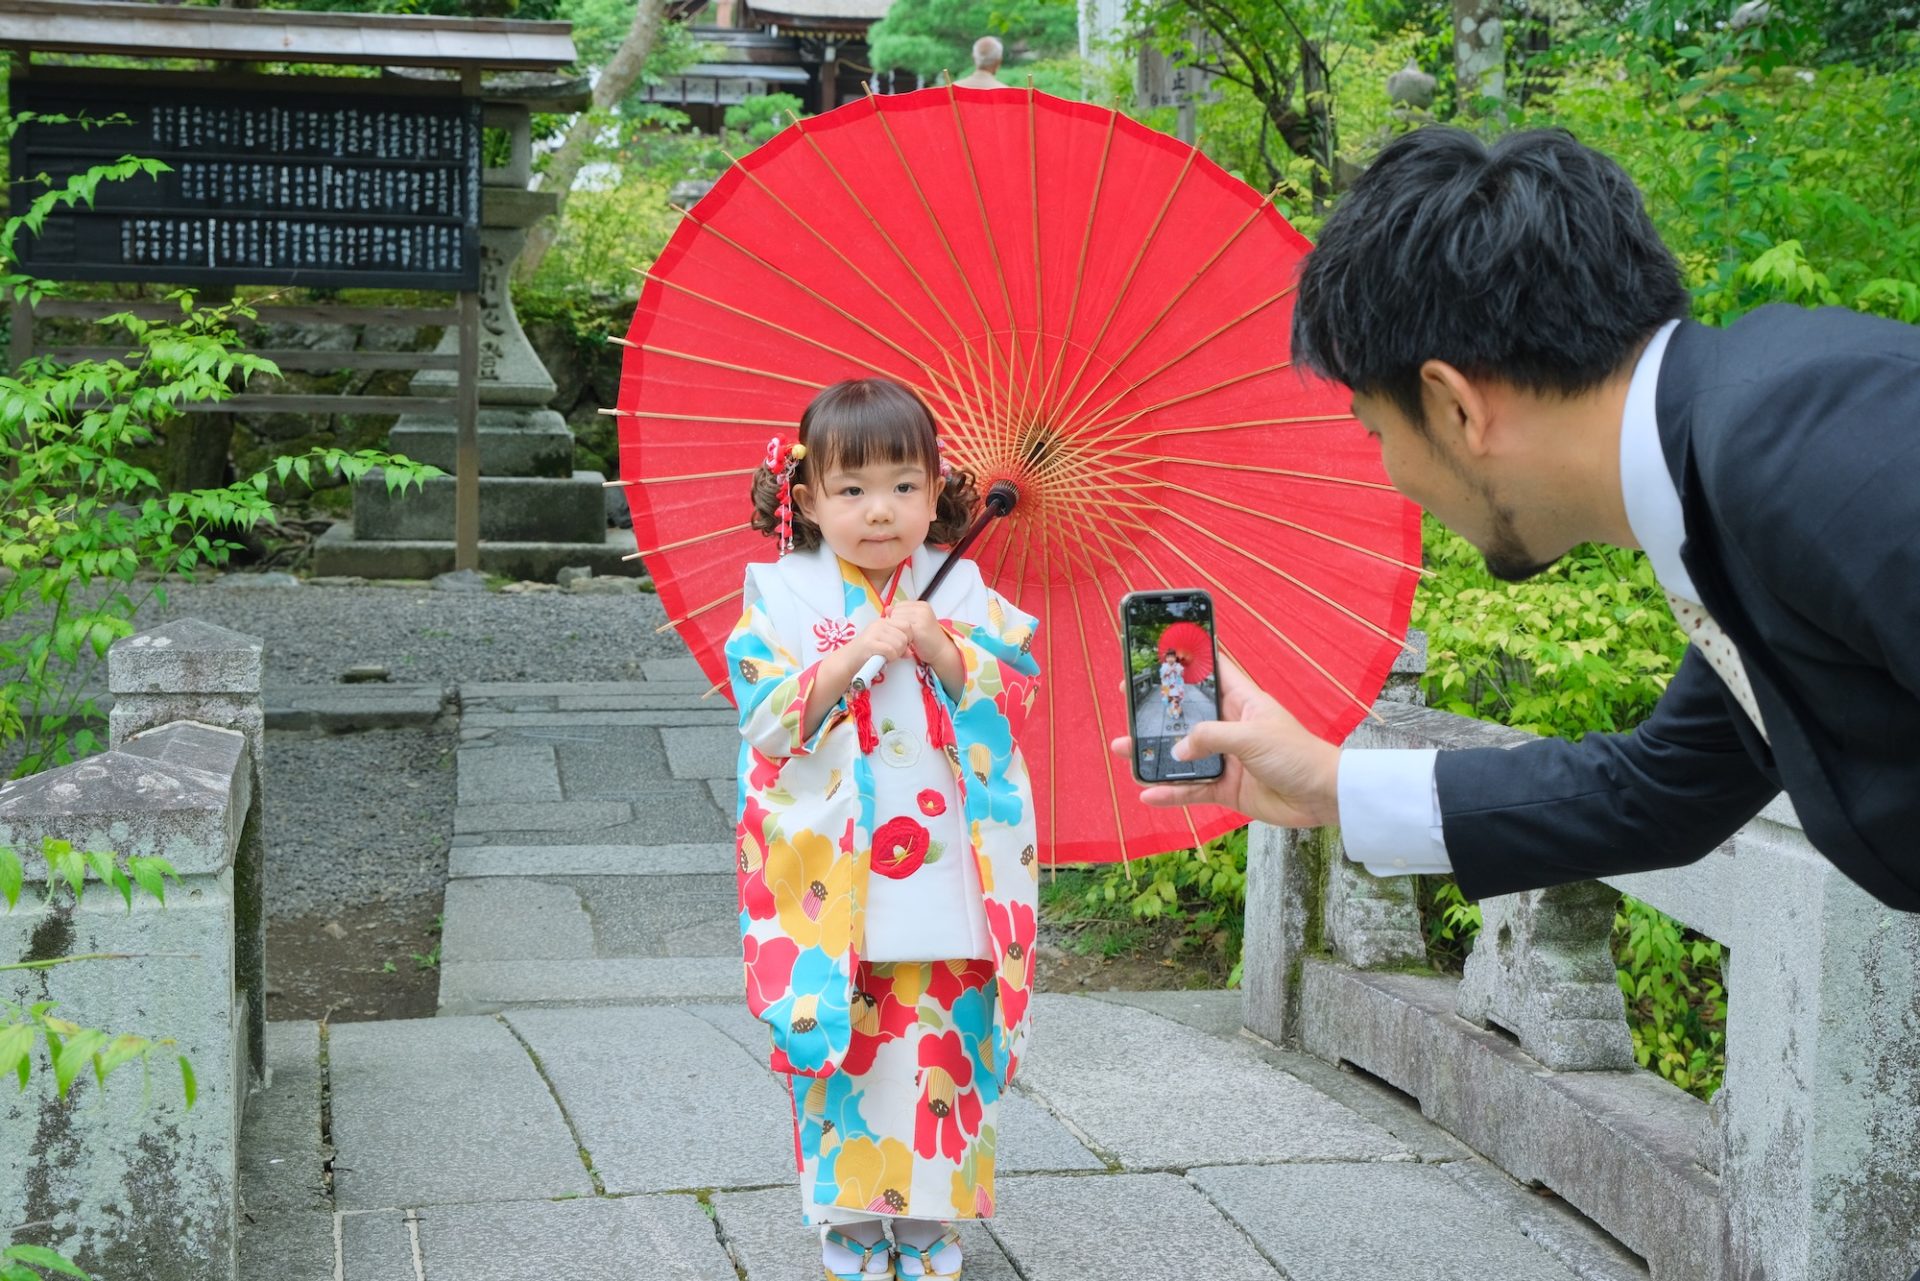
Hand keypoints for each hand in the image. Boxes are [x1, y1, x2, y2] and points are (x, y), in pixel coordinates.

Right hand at [856, 616, 913, 666]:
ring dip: (896, 654)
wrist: (848, 659)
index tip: (901, 646)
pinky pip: (890, 651)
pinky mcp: (870, 643)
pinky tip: (883, 659)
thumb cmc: (867, 653)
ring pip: (899, 643)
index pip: (907, 625)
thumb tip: (910, 652)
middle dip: (903, 648)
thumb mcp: (885, 646)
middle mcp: (879, 624)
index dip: (908, 637)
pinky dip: (890, 658)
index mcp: (884, 622)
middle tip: (893, 653)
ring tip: (887, 656)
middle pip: (905, 635)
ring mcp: (874, 633)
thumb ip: (898, 645)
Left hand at [886, 600, 949, 661]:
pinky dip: (902, 637)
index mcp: (922, 605)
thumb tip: (887, 608)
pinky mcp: (919, 628)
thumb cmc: (927, 638)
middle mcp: (922, 608)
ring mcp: (921, 617)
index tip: (906, 627)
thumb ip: (902, 614)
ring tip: (908, 638)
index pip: (899, 605)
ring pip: (897, 621)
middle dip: (897, 624)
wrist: (941, 651)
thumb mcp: (914, 622)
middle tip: (907, 634)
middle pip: (896, 612)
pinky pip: (901, 630)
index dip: (898, 617)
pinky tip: (909, 642)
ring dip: (899, 631)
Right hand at [1109, 655, 1340, 827]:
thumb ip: (1211, 737)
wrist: (1322, 797)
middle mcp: (1230, 727)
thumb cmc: (1297, 754)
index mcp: (1242, 702)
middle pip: (1186, 715)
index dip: (1187, 662)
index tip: (1158, 653)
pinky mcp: (1226, 788)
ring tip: (1124, 750)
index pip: (1211, 672)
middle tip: (1128, 702)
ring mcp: (1226, 758)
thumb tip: (1177, 749)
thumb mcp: (1252, 736)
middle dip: (1158, 711)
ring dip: (1155, 754)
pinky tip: (1148, 793)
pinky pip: (1191, 789)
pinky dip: (1170, 791)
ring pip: (1182, 754)